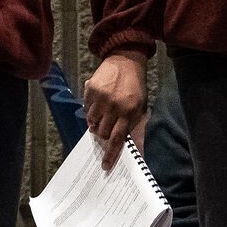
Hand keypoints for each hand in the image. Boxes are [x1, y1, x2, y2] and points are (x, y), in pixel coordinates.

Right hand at [82, 53, 144, 168]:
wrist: (126, 61)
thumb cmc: (135, 87)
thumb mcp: (140, 107)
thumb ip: (134, 127)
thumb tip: (132, 149)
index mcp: (128, 112)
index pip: (118, 139)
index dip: (110, 154)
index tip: (105, 166)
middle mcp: (113, 106)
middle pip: (103, 133)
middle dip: (103, 135)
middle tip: (105, 130)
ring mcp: (100, 98)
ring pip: (92, 122)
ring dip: (96, 123)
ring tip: (102, 115)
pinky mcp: (91, 89)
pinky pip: (86, 109)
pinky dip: (91, 110)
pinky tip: (98, 103)